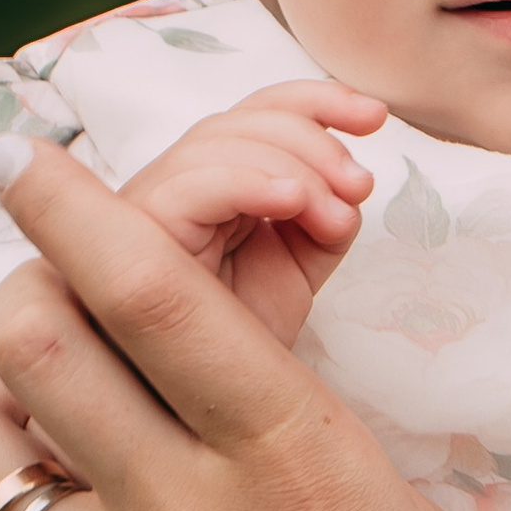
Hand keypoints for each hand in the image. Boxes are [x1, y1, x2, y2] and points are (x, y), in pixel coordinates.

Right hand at [119, 79, 385, 346]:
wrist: (209, 409)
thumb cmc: (243, 340)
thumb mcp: (302, 264)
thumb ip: (325, 215)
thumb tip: (350, 186)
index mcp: (214, 180)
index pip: (258, 112)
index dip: (317, 101)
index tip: (375, 116)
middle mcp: (176, 184)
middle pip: (240, 121)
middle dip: (313, 141)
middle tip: (359, 186)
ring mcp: (149, 205)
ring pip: (216, 145)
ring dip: (292, 168)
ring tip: (333, 216)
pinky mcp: (135, 234)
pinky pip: (189, 187)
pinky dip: (248, 182)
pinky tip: (292, 201)